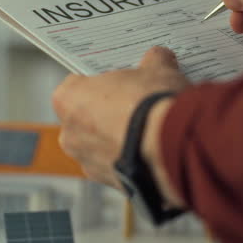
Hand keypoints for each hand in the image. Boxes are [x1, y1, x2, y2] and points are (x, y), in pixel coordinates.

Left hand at [52, 47, 187, 204]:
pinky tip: (153, 150)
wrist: (174, 147)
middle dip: (107, 113)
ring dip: (118, 140)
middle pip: (85, 118)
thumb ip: (153, 61)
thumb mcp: (158, 69)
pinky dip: (131, 160)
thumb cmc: (154, 105)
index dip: (99, 82)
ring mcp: (87, 163)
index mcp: (68, 100)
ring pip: (100, 146)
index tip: (118, 83)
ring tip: (149, 130)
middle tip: (135, 105)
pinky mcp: (109, 183)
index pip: (75, 85)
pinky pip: (117, 167)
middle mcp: (69, 134)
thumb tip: (160, 59)